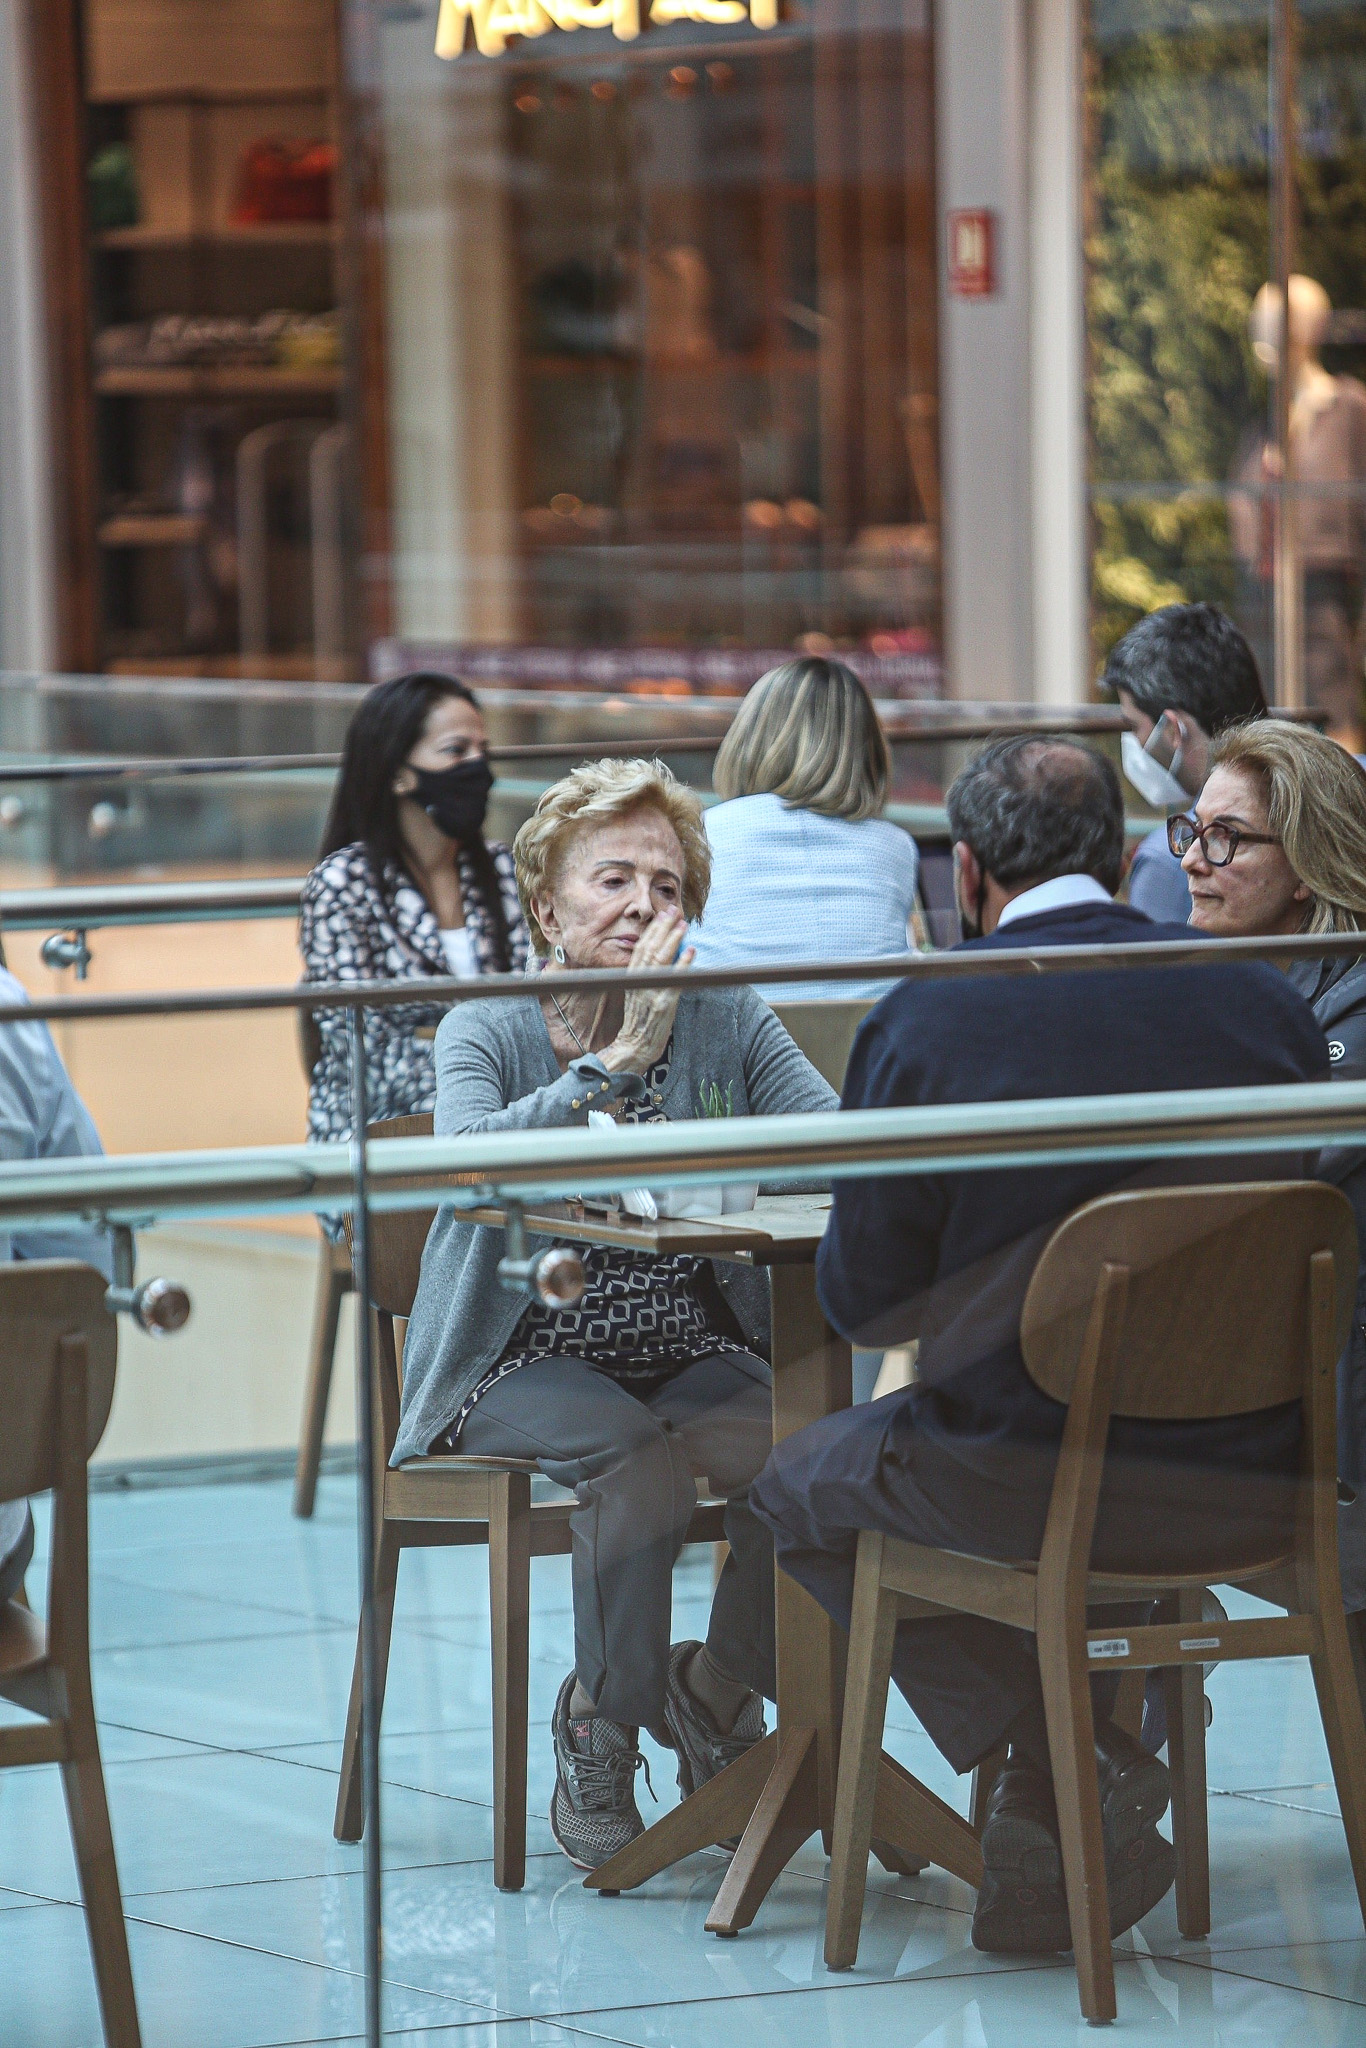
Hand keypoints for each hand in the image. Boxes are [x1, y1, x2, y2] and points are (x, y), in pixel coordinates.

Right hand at [600, 909, 692, 1074]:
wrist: (634, 1046)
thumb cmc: (639, 1021)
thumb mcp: (636, 993)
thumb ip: (645, 975)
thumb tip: (663, 956)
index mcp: (632, 977)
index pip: (641, 947)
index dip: (653, 930)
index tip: (663, 915)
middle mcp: (639, 981)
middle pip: (651, 948)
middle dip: (664, 928)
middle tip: (674, 912)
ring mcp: (651, 992)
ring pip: (662, 959)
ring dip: (674, 940)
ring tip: (684, 926)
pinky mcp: (663, 1004)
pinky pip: (674, 980)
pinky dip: (683, 964)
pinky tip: (691, 951)